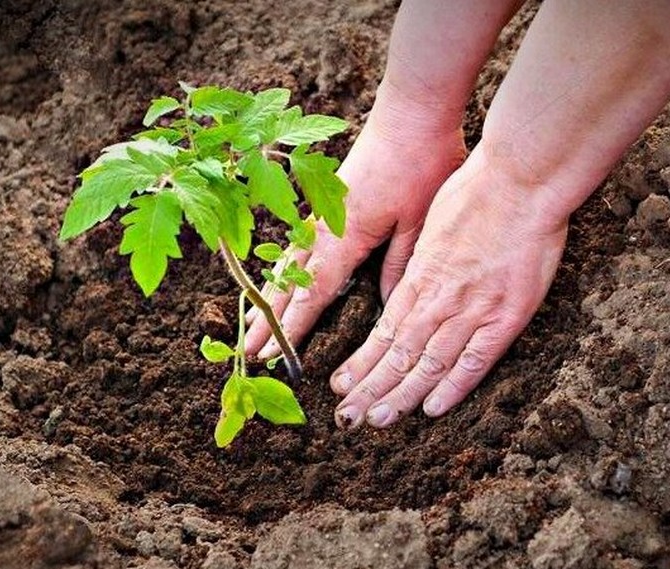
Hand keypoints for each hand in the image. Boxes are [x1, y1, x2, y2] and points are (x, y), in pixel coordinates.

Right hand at [243, 103, 465, 358]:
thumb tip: (387, 309)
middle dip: (269, 319)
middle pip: (289, 282)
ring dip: (270, 295)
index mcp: (345, 237)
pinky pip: (297, 244)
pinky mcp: (327, 200)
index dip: (293, 328)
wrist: (412, 111)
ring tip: (252, 324)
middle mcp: (325, 227)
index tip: (274, 356)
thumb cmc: (421, 162)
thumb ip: (398, 265)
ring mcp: (322, 212)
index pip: (313, 293)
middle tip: (248, 353)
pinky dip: (284, 268)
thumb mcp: (419, 222)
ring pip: (288, 263)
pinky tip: (280, 278)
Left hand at [330, 147, 567, 427]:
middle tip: (347, 418)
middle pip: (397, 355)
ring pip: (427, 363)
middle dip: (370, 389)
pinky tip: (431, 409)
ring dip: (400, 396)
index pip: (383, 330)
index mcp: (420, 276)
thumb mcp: (434, 222)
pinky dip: (453, 386)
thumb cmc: (479, 190)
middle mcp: (439, 299)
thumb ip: (422, 260)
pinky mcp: (506, 316)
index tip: (341, 384)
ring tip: (375, 421)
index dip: (361, 362)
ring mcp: (472, 310)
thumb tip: (410, 282)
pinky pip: (475, 360)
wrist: (522, 181)